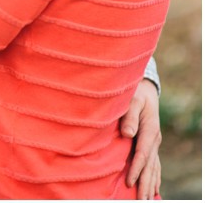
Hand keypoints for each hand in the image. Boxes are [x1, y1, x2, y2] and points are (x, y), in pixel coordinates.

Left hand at [121, 79, 160, 198]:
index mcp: (149, 130)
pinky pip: (154, 164)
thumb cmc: (135, 93)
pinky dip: (155, 177)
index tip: (130, 183)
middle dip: (145, 184)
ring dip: (150, 184)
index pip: (142, 154)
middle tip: (141, 201)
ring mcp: (154, 143)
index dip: (136, 169)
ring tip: (146, 200)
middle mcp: (154, 139)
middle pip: (150, 166)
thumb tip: (127, 134)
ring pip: (153, 168)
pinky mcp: (151, 144)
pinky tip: (154, 189)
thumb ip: (129, 116)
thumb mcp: (132, 100)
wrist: (145, 89)